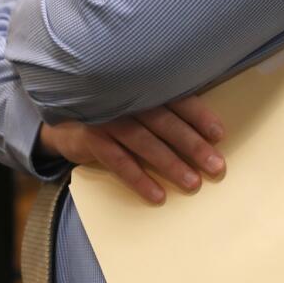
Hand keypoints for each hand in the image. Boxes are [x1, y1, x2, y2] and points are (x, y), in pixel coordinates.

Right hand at [39, 95, 224, 203]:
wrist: (64, 121)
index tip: (219, 135)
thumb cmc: (115, 113)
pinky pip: (119, 161)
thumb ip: (165, 109)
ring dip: (171, 164)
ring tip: (193, 183)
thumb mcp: (137, 104)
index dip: (199, 116)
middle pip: (165, 123)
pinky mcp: (91, 139)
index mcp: (143, 87)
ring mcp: (107, 118)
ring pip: (145, 142)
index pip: (177, 99)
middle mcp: (125, 99)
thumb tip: (208, 134)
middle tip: (216, 166)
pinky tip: (157, 195)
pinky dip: (139, 179)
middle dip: (193, 145)